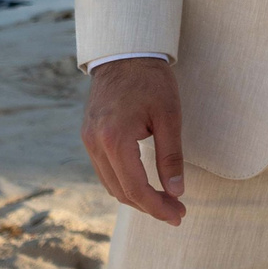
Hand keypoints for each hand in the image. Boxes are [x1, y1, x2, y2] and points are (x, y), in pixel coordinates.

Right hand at [82, 57, 186, 224]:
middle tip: (178, 212)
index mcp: (115, 139)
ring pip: (111, 185)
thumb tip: (177, 192)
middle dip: (150, 206)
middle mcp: (95, 143)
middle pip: (121, 192)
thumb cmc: (151, 80)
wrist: (124, 53)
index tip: (179, 215)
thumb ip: (171, 156)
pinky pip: (105, 171)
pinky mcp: (89, 137)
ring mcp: (88, 141)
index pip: (135, 188)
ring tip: (165, 201)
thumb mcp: (169, 116)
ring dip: (137, 198)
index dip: (157, 207)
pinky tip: (145, 184)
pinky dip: (125, 183)